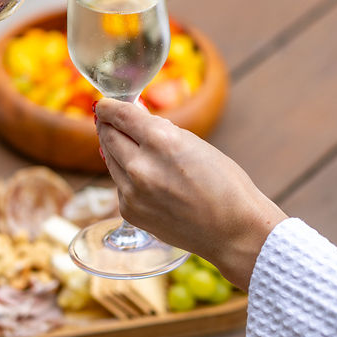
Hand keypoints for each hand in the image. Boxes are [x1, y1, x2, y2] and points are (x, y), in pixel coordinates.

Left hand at [95, 99, 285, 289]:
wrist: (233, 231)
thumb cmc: (224, 184)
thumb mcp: (194, 144)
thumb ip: (160, 130)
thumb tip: (134, 118)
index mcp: (161, 141)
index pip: (120, 115)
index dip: (108, 107)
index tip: (104, 105)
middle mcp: (140, 166)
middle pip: (107, 135)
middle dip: (108, 125)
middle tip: (111, 122)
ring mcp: (131, 192)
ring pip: (110, 160)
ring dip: (117, 151)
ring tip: (134, 150)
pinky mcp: (129, 212)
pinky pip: (119, 185)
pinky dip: (127, 178)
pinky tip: (148, 181)